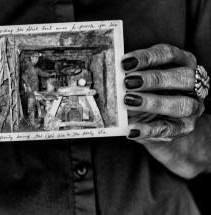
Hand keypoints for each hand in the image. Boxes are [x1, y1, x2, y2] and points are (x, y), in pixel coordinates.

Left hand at [123, 44, 208, 177]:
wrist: (157, 123)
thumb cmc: (146, 93)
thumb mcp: (139, 80)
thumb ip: (129, 75)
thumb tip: (107, 75)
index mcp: (182, 63)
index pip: (169, 54)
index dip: (148, 57)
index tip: (125, 62)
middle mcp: (193, 84)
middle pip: (182, 77)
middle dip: (154, 79)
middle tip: (128, 82)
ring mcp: (193, 106)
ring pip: (182, 104)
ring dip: (154, 102)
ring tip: (128, 101)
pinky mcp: (184, 127)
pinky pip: (170, 129)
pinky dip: (149, 130)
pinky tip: (132, 129)